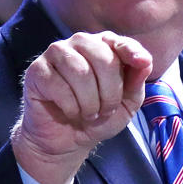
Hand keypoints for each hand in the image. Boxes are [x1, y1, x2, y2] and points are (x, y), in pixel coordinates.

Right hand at [11, 31, 152, 183]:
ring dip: (90, 101)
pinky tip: (70, 112)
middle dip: (110, 91)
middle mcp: (80, 43)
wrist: (68, 140)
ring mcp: (56, 54)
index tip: (142, 62)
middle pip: (103, 57)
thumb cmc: (99, 117)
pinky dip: (70, 106)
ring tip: (89, 113)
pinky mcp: (37, 70)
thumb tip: (145, 62)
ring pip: (80, 71)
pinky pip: (58, 85)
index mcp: (104, 46)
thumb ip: (136, 82)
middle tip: (106, 110)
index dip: (132, 52)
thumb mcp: (126, 104)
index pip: (120, 42)